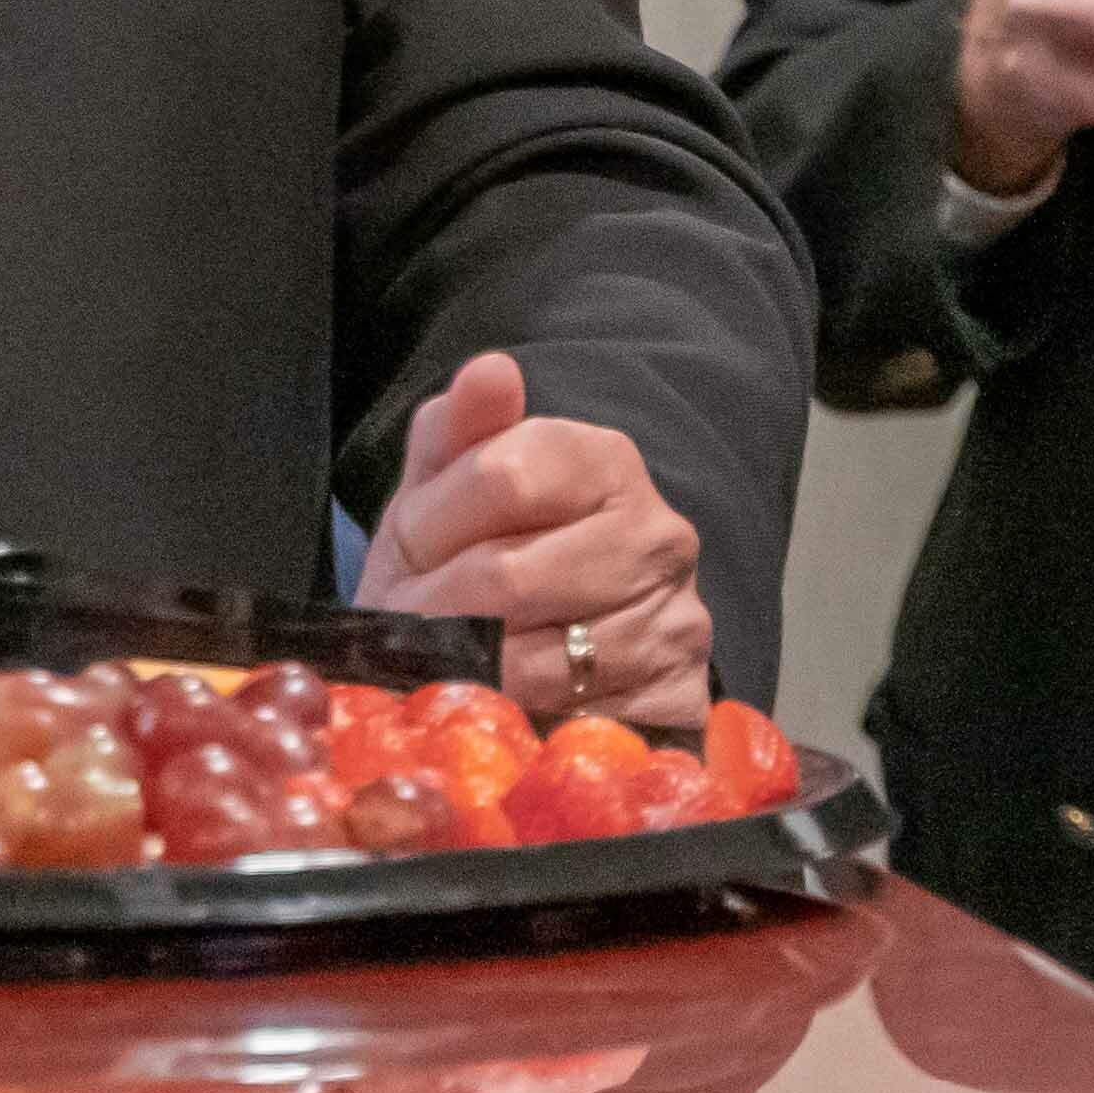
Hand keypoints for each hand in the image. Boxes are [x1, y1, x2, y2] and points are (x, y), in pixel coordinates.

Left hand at [384, 348, 710, 726]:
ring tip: (451, 662)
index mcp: (606, 462)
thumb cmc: (467, 567)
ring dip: (472, 671)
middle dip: (439, 608)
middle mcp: (660, 537)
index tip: (414, 550)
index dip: (434, 524)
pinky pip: (577, 722)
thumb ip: (457, 430)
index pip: (506, 474)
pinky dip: (524, 721)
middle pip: (512, 576)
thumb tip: (492, 370)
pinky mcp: (679, 702)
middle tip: (415, 621)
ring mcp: (677, 623)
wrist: (507, 665)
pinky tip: (507, 706)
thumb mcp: (440, 495)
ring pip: (539, 659)